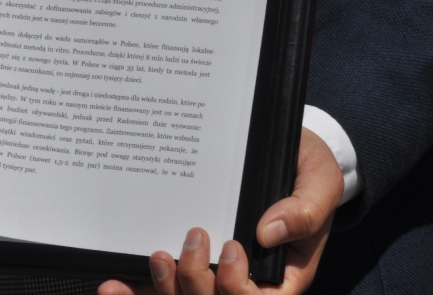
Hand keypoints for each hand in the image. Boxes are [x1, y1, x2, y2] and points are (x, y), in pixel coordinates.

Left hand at [99, 128, 342, 294]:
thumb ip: (305, 209)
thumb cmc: (307, 169)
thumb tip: (267, 232)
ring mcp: (212, 273)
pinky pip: (160, 289)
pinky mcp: (186, 262)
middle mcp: (245, 281)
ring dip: (165, 289)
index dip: (237, 289)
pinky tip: (112, 286)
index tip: (232, 248)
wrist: (287, 152)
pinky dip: (136, 291)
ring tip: (158, 256)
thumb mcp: (320, 182)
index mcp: (281, 274)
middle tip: (194, 237)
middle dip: (198, 284)